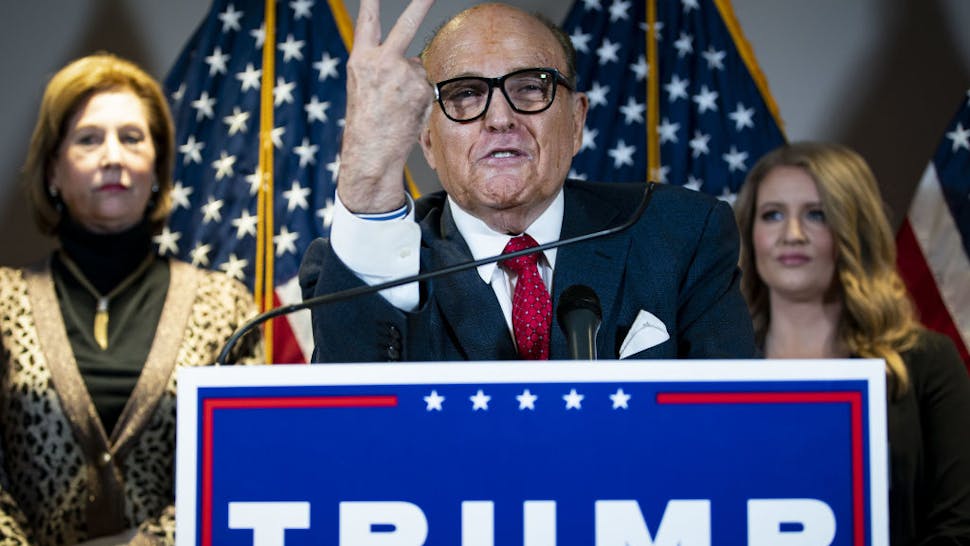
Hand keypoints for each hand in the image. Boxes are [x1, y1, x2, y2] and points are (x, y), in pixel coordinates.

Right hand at [338, 0, 434, 212]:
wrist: (371, 152)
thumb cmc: (366, 121)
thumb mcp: (364, 86)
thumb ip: (383, 66)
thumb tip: (414, 64)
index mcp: (360, 60)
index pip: (368, 21)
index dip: (374, 0)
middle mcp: (381, 62)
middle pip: (406, 25)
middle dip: (421, 3)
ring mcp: (403, 75)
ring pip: (418, 68)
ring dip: (412, 83)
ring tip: (396, 106)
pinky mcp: (420, 89)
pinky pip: (426, 85)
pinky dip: (420, 97)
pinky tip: (406, 112)